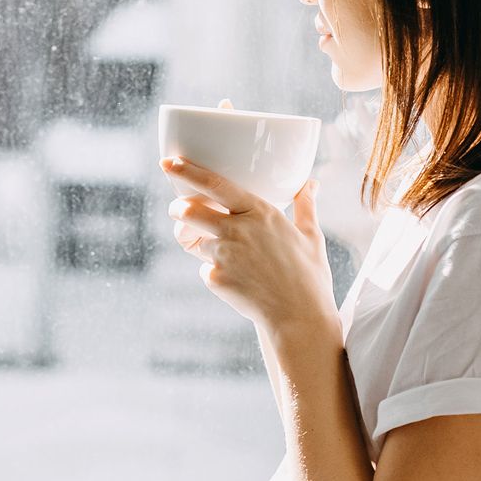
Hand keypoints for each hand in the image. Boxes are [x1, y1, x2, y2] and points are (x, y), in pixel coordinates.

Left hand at [161, 146, 336, 333]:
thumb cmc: (309, 276)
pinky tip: (238, 282)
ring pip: (195, 242)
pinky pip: (205, 270)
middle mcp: (238, 230)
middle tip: (180, 211)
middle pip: (188, 210)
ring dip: (200, 245)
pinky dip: (215, 273)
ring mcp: (224, 255)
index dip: (187, 171)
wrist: (299, 318)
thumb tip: (312, 183)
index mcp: (260, 212)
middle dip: (177, 209)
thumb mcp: (312, 236)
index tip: (168, 162)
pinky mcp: (216, 278)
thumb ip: (306, 206)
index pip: (215, 184)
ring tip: (227, 256)